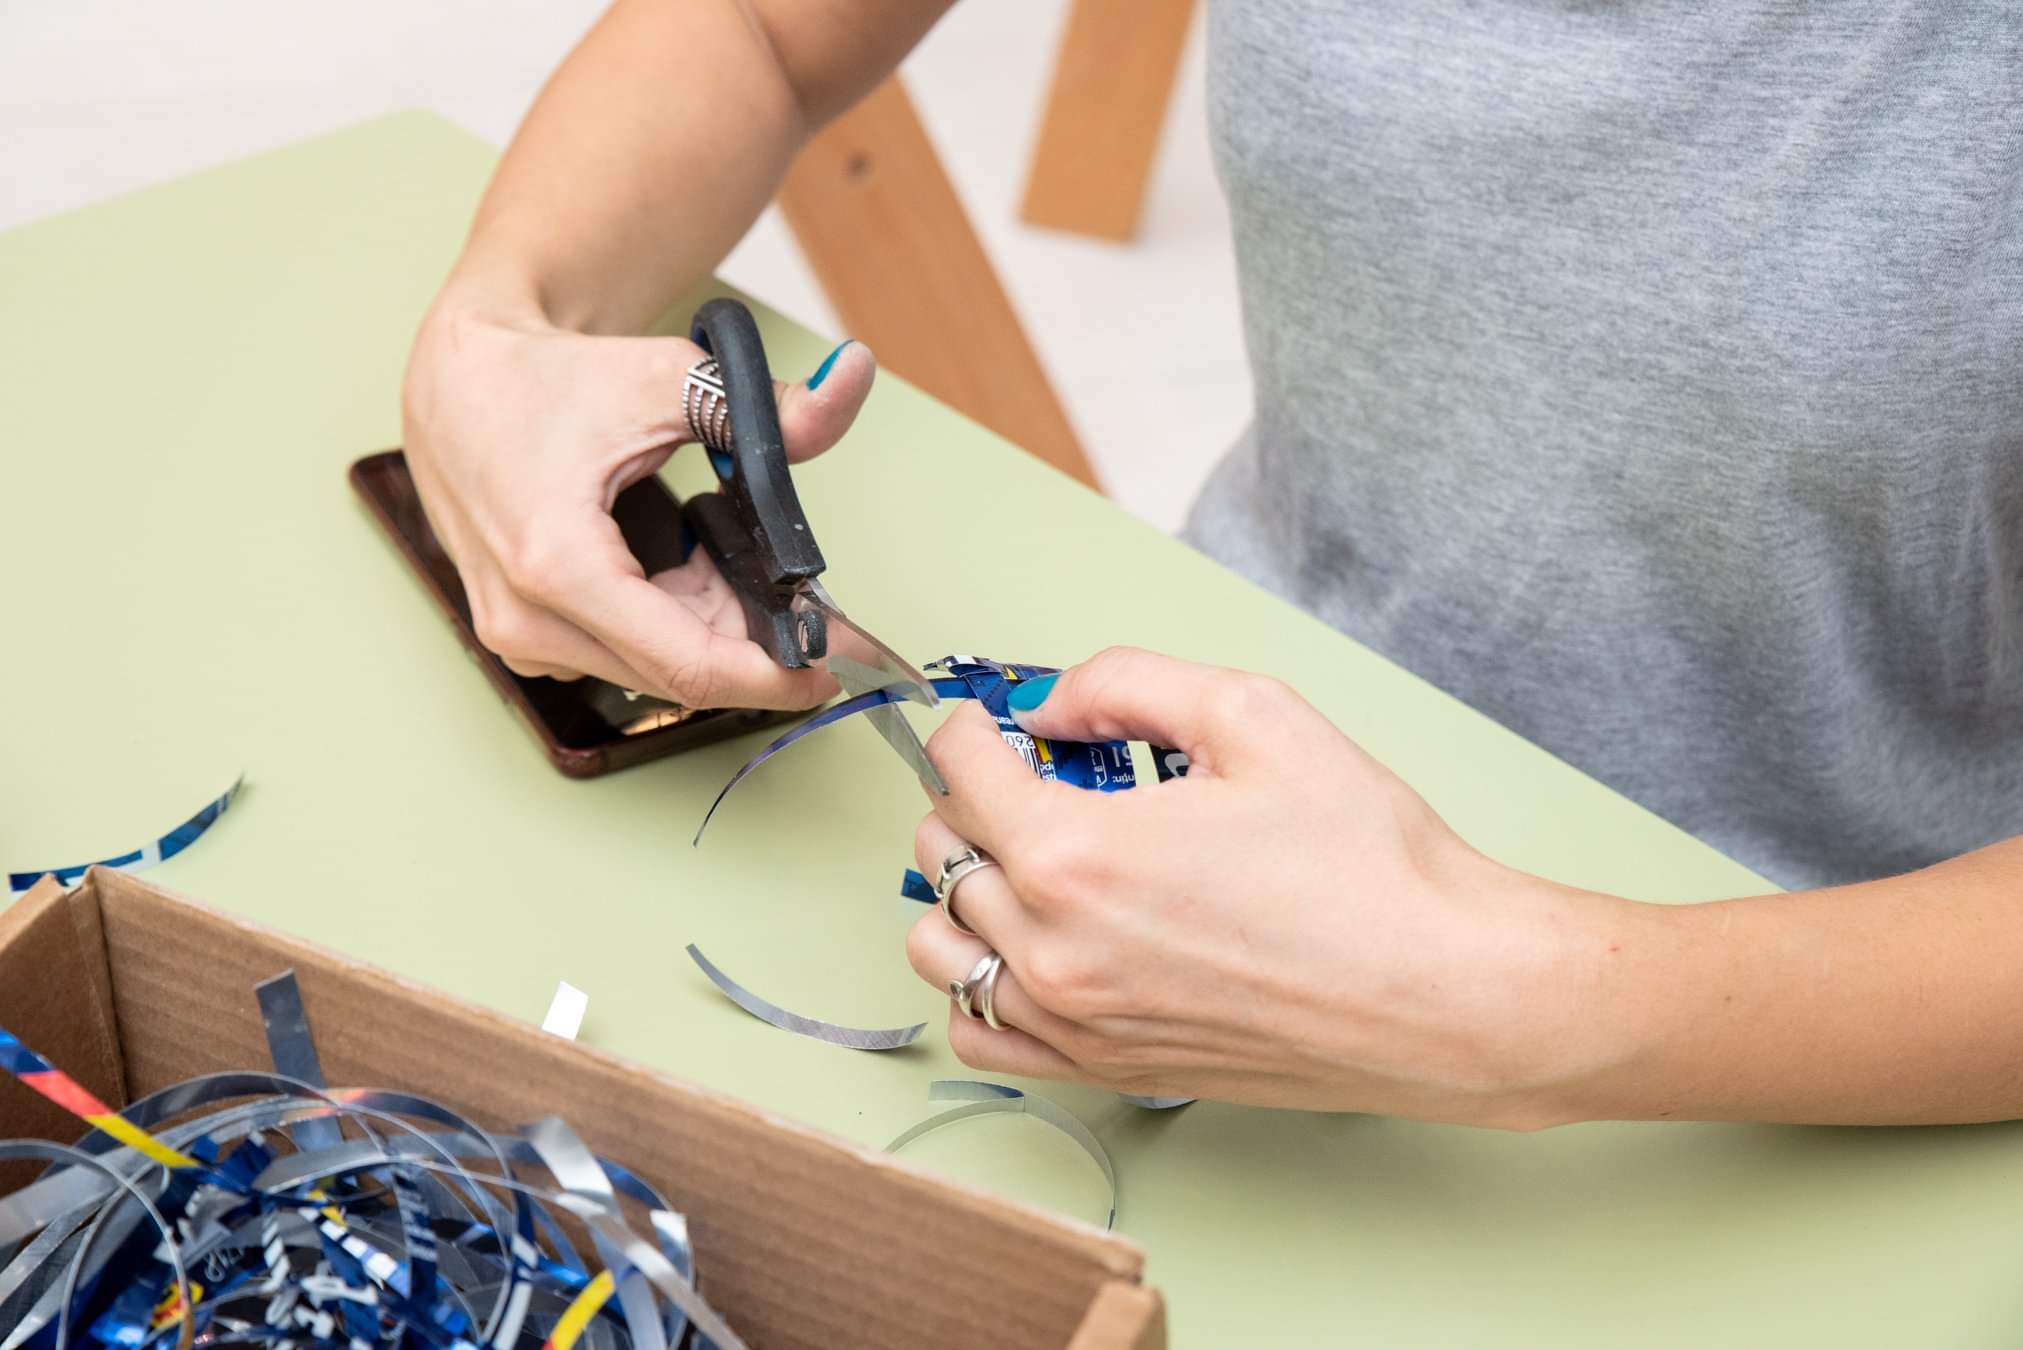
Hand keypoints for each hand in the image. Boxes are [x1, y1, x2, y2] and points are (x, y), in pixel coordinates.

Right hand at [400, 291, 873, 708]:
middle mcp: (527, 620)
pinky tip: (693, 570)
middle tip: (821, 617)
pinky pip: (620, 652)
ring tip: (741, 561)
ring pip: (653, 667)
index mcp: (558, 567)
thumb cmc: (550, 380)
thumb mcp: (669, 378)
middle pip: (679, 674)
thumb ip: (769, 402)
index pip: (690, 666)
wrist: (461, 381)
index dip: (775, 676)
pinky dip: (673, 621)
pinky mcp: (520, 636)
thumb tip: (852, 380)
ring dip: (715, 630)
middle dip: (758, 650)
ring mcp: (517, 636)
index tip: (835, 670)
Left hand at [905, 648, 1630, 1126]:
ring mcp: (1074, 1021)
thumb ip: (1127, 681)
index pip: (960, 769)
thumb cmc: (1368, 865)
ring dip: (966, 891)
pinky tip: (1037, 946)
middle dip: (975, 799)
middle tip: (1040, 781)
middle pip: (941, 853)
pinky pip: (980, 1032)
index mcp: (1076, 855)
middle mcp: (1055, 949)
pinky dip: (981, 983)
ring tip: (1035, 863)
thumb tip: (1054, 699)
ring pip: (940, 947)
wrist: (1443, 990)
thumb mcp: (1253, 714)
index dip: (973, 725)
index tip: (994, 719)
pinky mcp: (1103, 1070)